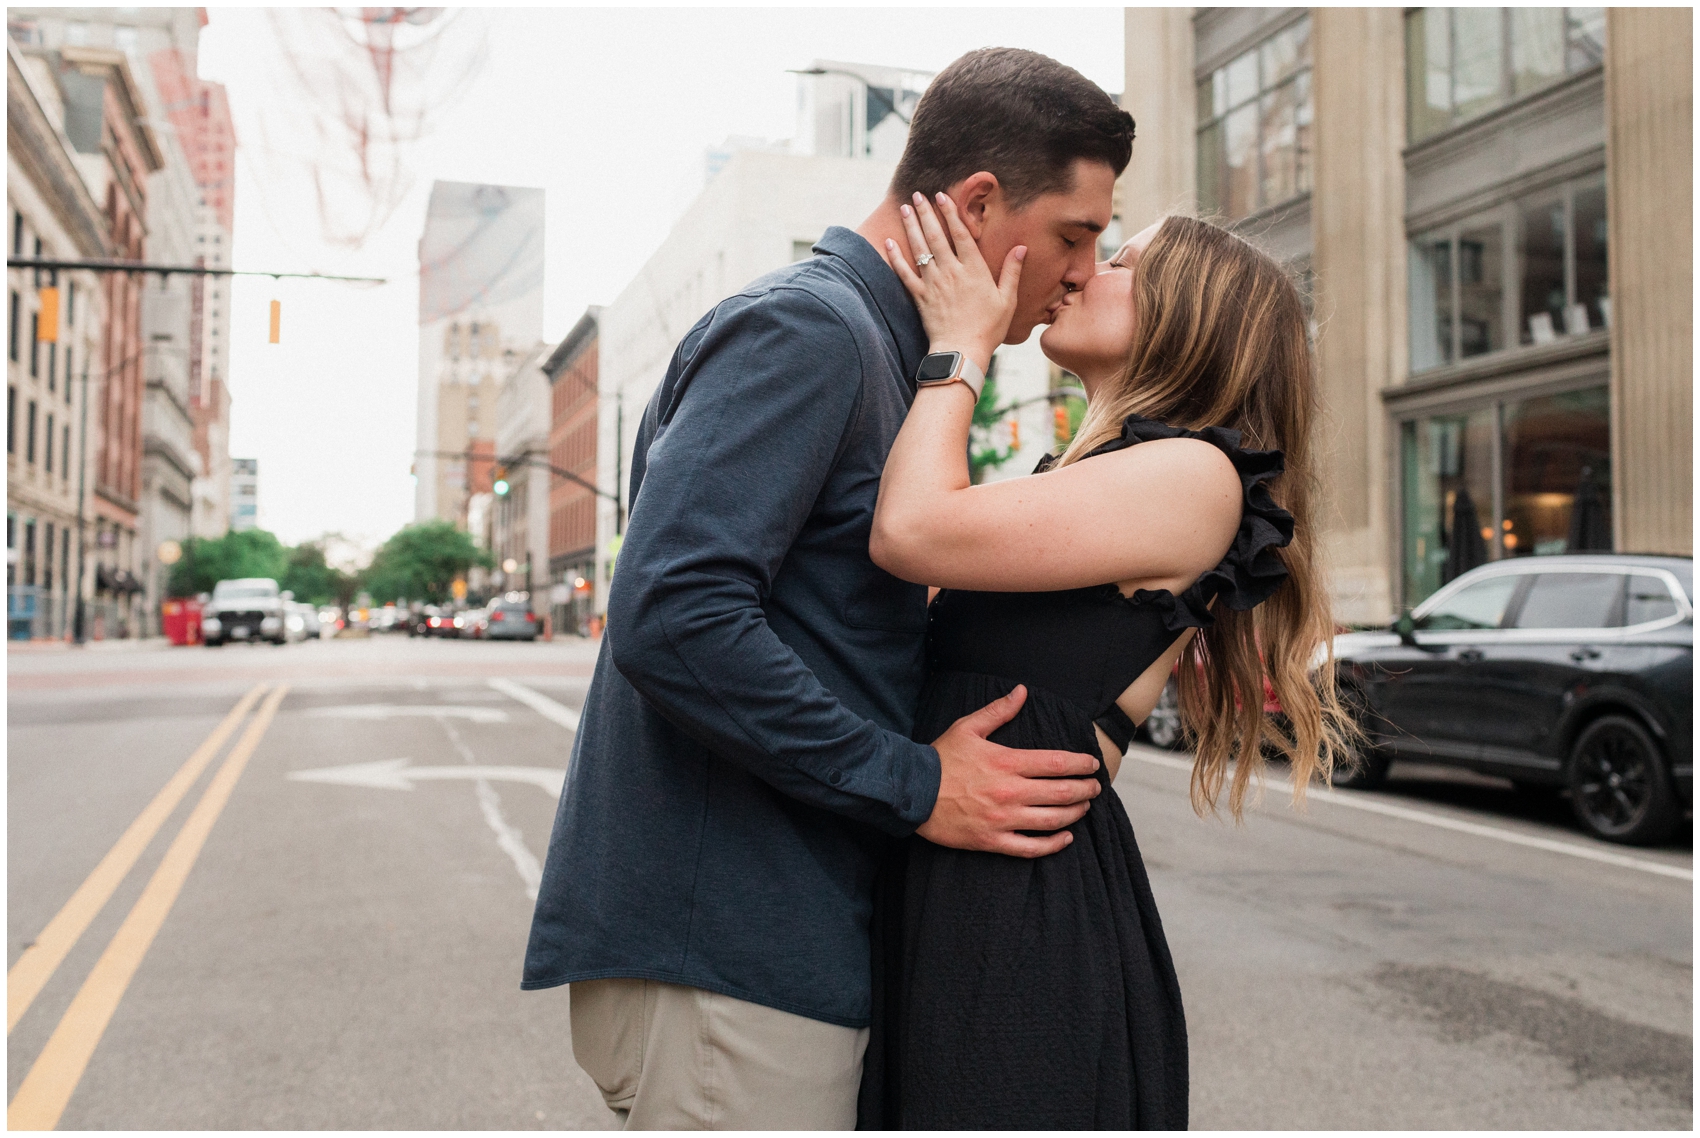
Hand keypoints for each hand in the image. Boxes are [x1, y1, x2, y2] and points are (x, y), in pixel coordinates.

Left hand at [882, 191, 1025, 375]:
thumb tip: (1021, 248)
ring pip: (920, 249)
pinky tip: (889, 242)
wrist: (962, 351)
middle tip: (917, 195)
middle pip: (936, 236)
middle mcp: (952, 272)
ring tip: (904, 208)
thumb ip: (1012, 272)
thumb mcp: (1007, 300)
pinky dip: (896, 257)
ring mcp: (934, 284)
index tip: (942, 196)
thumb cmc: (989, 328)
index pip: (960, 234)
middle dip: (926, 213)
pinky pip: (905, 273)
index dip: (950, 213)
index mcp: (974, 270)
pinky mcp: (920, 297)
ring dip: (911, 227)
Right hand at [918, 684, 1101, 857]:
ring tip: (1084, 807)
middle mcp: (1009, 792)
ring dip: (1074, 813)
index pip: (1056, 763)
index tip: (1092, 765)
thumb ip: (999, 711)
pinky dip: (1052, 845)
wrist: (911, 792)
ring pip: (1052, 821)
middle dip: (1085, 790)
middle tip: (1095, 787)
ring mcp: (1003, 819)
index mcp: (1006, 762)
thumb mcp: (968, 727)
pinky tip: (1065, 838)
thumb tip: (1022, 692)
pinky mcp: (993, 840)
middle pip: (1061, 793)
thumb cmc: (941, 759)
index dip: (1080, 764)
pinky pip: (1030, 848)